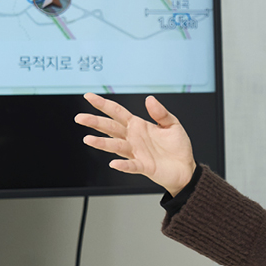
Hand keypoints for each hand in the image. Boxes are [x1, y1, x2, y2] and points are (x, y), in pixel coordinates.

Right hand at [75, 93, 196, 195]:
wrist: (185, 168)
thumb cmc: (177, 147)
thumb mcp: (172, 124)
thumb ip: (160, 112)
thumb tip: (150, 99)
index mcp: (138, 126)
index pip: (117, 112)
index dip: (103, 104)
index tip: (89, 96)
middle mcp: (133, 139)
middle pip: (111, 128)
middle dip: (95, 122)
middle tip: (80, 117)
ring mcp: (136, 153)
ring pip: (116, 146)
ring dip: (102, 143)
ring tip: (88, 139)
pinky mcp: (144, 166)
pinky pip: (131, 165)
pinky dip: (123, 165)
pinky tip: (114, 163)